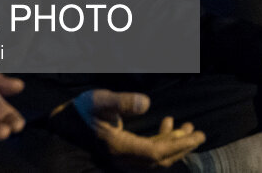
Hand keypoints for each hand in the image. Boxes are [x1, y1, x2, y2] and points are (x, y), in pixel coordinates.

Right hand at [67, 89, 204, 168]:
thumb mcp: (99, 100)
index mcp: (119, 148)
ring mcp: (122, 157)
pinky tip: (168, 124)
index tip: (197, 135)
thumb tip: (147, 103)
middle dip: (182, 147)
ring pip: (155, 157)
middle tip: (201, 134)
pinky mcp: (122, 152)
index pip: (156, 153)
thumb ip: (121, 101)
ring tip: (189, 126)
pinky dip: (161, 140)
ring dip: (174, 143)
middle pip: (159, 159)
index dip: (179, 145)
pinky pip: (147, 151)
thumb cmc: (80, 110)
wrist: (60, 126)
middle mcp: (123, 158)